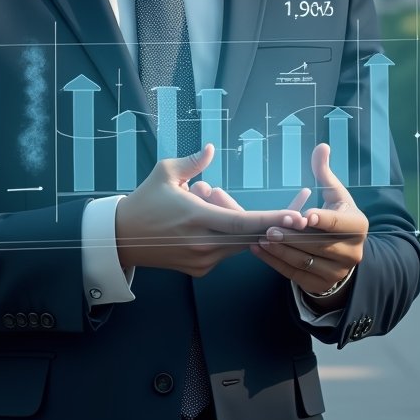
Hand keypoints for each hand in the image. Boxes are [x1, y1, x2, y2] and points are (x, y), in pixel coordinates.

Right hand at [114, 145, 307, 275]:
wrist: (122, 238)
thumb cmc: (145, 201)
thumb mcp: (165, 173)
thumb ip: (192, 161)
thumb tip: (211, 148)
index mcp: (197, 218)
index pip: (244, 222)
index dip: (272, 220)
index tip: (296, 217)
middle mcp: (203, 244)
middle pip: (248, 234)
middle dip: (260, 220)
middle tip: (244, 201)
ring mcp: (203, 261)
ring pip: (238, 243)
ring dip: (235, 224)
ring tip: (198, 203)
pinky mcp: (200, 270)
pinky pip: (225, 251)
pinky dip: (224, 236)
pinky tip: (198, 220)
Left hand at [193, 144, 366, 298]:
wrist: (342, 253)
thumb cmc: (335, 216)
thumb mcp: (334, 194)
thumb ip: (324, 172)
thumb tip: (321, 146)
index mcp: (357, 227)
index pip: (340, 223)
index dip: (323, 219)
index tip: (306, 215)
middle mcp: (352, 252)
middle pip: (320, 244)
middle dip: (294, 236)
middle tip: (272, 226)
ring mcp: (337, 272)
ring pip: (306, 261)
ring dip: (282, 250)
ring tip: (262, 236)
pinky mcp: (320, 285)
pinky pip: (295, 274)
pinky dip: (275, 262)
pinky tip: (258, 248)